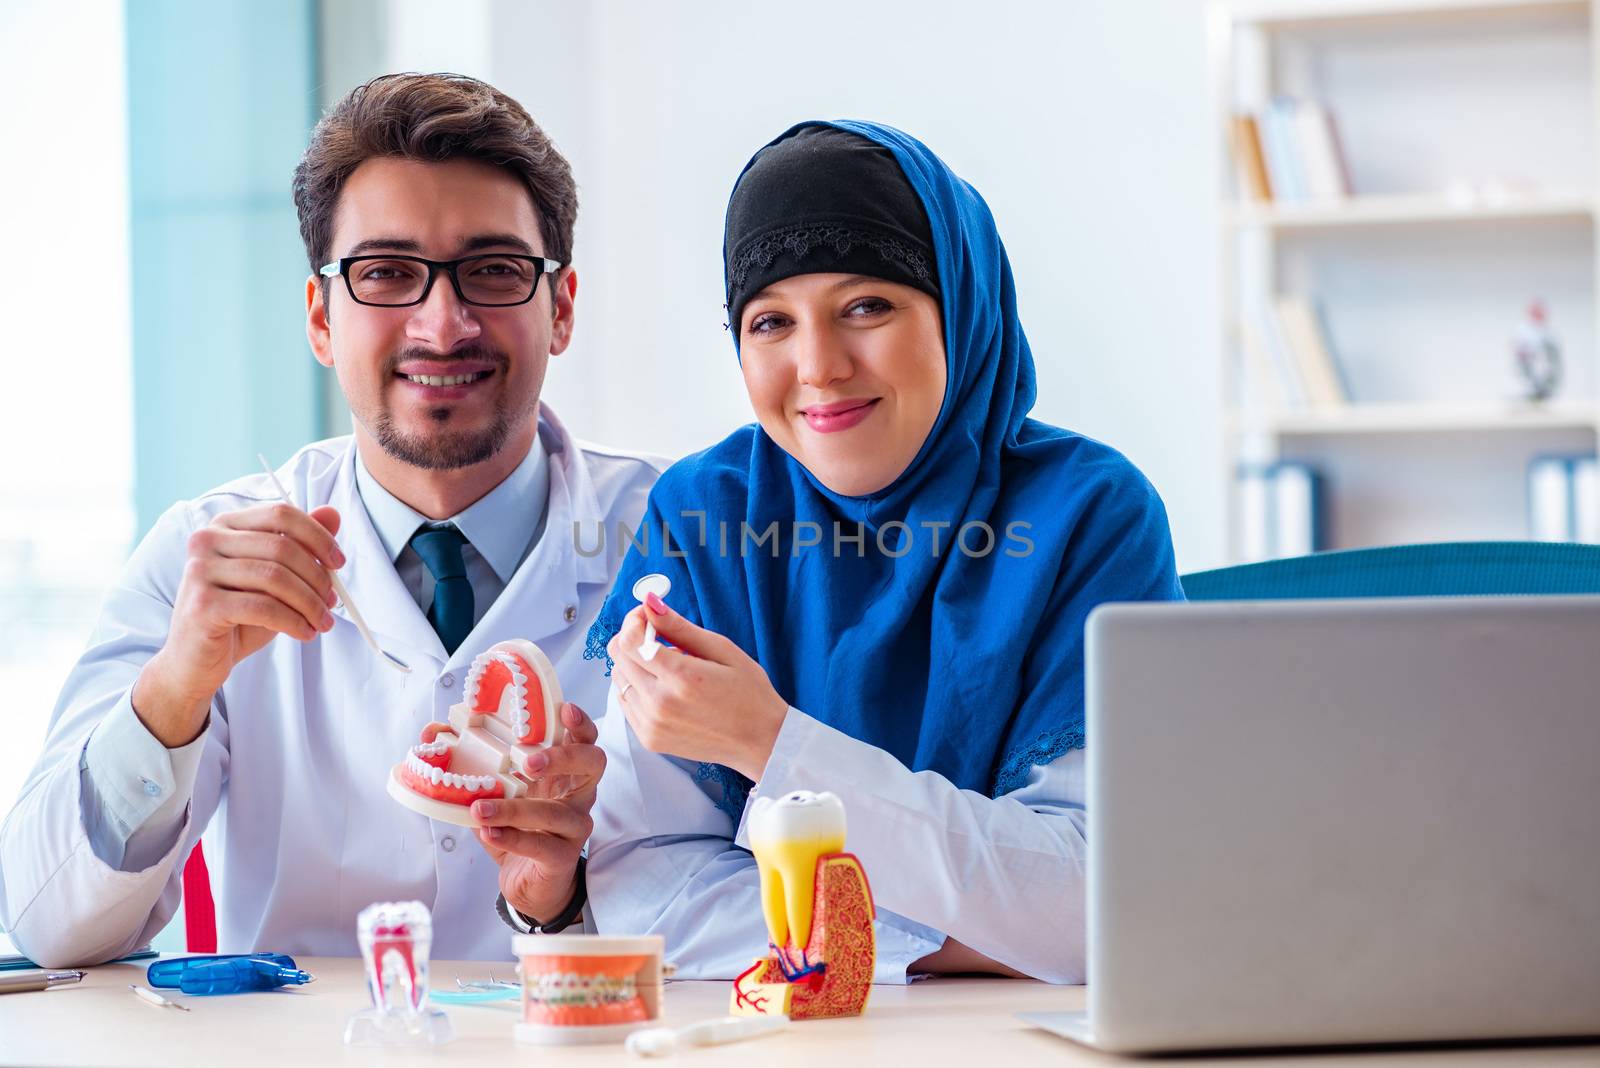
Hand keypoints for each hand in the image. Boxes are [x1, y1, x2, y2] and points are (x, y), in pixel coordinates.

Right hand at [134, 502, 343, 746]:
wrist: (195, 660)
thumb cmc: (238, 616)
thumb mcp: (274, 579)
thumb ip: (300, 545)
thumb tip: (333, 513)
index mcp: (224, 525)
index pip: (280, 515)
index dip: (317, 536)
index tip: (339, 562)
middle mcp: (206, 540)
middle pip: (282, 547)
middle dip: (317, 577)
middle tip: (332, 602)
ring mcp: (199, 571)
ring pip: (275, 578)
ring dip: (309, 603)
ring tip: (322, 621)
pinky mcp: (202, 604)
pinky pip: (264, 607)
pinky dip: (293, 621)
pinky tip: (305, 633)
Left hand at [420, 702, 603, 922]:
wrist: (528, 884)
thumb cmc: (517, 829)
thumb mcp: (496, 793)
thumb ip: (470, 762)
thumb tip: (434, 732)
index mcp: (566, 773)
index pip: (584, 740)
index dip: (580, 723)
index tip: (563, 709)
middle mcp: (578, 796)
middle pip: (592, 765)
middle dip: (564, 757)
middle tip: (529, 762)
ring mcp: (574, 827)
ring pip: (556, 812)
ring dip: (516, 809)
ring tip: (480, 808)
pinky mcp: (562, 858)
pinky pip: (541, 846)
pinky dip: (512, 838)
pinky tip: (488, 832)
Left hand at [605, 593, 788, 780]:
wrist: (759, 741)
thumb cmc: (749, 694)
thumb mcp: (722, 650)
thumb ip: (680, 627)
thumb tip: (649, 603)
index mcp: (682, 678)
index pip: (629, 641)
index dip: (633, 621)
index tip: (647, 616)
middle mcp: (661, 704)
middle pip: (619, 658)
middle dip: (633, 638)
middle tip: (658, 636)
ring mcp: (652, 725)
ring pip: (619, 679)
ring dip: (635, 664)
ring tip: (668, 667)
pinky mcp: (649, 739)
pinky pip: (626, 703)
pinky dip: (638, 688)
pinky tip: (665, 687)